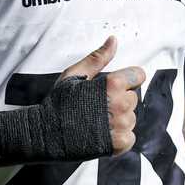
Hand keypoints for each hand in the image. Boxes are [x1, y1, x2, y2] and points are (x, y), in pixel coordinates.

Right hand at [58, 35, 145, 155]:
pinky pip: (130, 136)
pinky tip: (101, 133)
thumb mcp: (75, 74)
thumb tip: (113, 40)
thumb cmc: (58, 103)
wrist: (46, 134)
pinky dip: (119, 136)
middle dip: (119, 99)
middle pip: (133, 97)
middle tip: (97, 105)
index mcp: (112, 84)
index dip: (125, 79)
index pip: (138, 75)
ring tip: (97, 120)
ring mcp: (121, 125)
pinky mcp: (119, 144)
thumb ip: (98, 57)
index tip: (111, 87)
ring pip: (132, 117)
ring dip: (119, 118)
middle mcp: (121, 104)